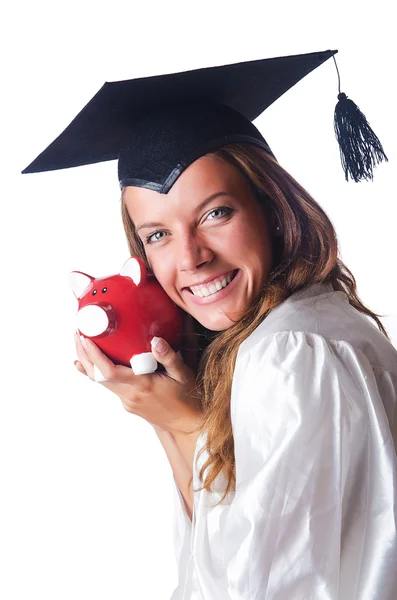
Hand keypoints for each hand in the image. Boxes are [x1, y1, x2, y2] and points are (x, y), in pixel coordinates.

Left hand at [73, 329, 203, 435]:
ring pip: (99, 382)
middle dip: (84, 354)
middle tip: (78, 334)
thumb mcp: (183, 374)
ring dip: (87, 363)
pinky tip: (86, 365)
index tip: (86, 338)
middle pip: (97, 376)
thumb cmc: (187, 398)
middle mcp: (130, 395)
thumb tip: (156, 340)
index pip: (109, 371)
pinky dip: (96, 373)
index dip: (94, 355)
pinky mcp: (127, 402)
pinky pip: (107, 386)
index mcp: (142, 385)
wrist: (187, 424)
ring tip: (81, 343)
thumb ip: (169, 357)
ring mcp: (127, 401)